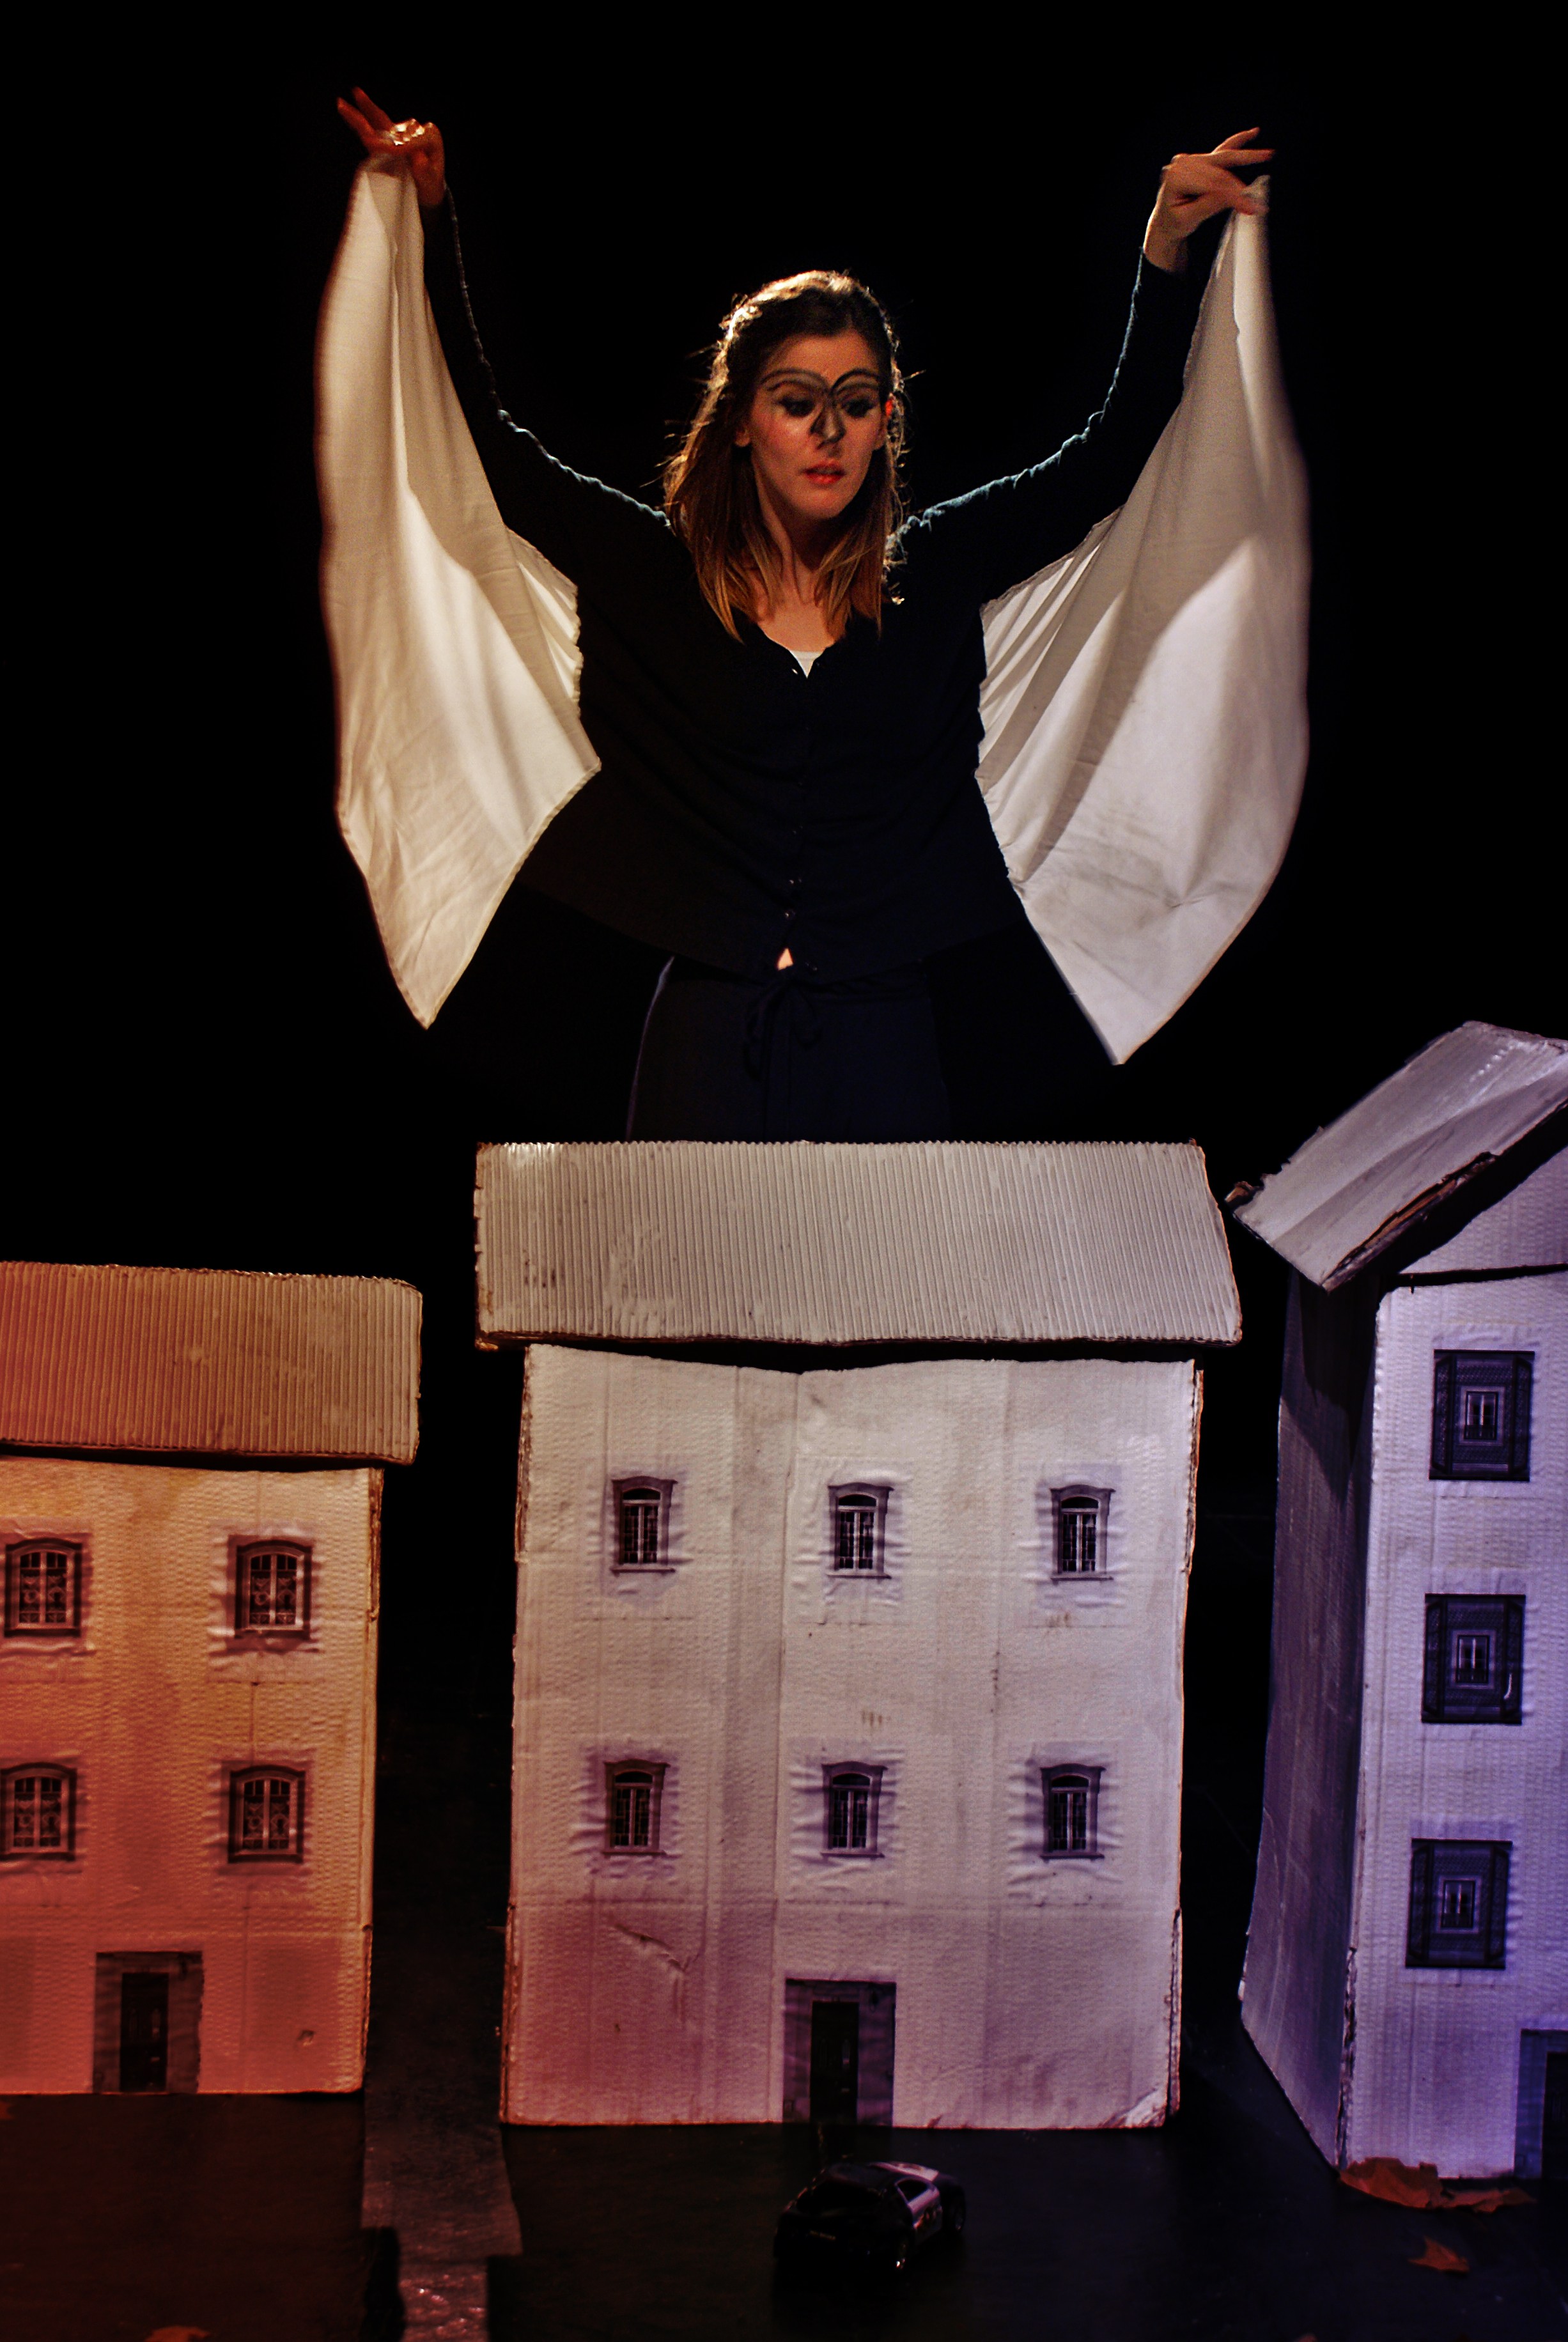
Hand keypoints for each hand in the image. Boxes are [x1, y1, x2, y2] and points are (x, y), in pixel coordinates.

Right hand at [338, 86, 445, 207]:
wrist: (428, 190)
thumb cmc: (431, 187)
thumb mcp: (432, 183)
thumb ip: (425, 172)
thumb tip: (418, 160)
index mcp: (431, 137)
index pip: (409, 141)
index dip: (394, 147)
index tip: (374, 147)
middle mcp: (417, 129)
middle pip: (391, 124)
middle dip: (372, 113)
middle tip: (356, 95)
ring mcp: (402, 131)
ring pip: (379, 122)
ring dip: (360, 114)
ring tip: (341, 105)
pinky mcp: (389, 137)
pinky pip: (373, 128)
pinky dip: (359, 122)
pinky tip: (344, 110)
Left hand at [1142, 129, 1272, 272]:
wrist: (1167, 221)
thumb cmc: (1173, 221)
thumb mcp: (1188, 219)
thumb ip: (1208, 206)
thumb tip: (1230, 196)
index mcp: (1176, 177)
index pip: (1210, 185)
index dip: (1232, 196)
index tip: (1249, 207)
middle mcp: (1184, 163)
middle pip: (1219, 172)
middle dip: (1239, 187)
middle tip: (1255, 201)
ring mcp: (1194, 159)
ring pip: (1225, 159)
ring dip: (1247, 157)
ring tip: (1268, 154)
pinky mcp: (1204, 160)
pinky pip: (1224, 149)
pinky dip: (1238, 141)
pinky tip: (1252, 133)